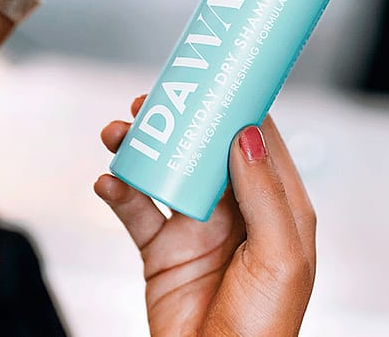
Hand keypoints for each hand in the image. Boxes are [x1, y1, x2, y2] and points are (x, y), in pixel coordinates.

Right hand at [95, 97, 315, 336]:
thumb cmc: (265, 328)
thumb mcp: (281, 256)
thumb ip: (265, 192)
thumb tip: (248, 132)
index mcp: (275, 205)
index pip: (257, 140)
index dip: (236, 105)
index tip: (214, 77)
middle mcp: (237, 209)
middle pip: (204, 148)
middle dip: (178, 121)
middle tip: (150, 99)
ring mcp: (197, 227)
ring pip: (166, 172)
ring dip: (141, 149)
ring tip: (117, 132)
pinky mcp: (163, 249)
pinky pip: (136, 211)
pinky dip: (119, 191)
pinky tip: (107, 181)